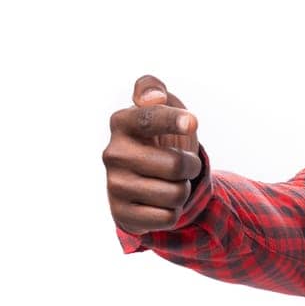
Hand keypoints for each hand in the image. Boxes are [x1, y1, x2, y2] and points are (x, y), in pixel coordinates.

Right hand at [102, 75, 202, 233]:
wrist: (146, 181)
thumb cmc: (160, 138)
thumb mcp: (161, 106)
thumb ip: (152, 88)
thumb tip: (153, 97)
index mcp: (122, 123)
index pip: (148, 118)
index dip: (172, 120)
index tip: (192, 122)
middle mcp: (112, 154)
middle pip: (176, 165)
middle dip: (190, 166)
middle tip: (181, 164)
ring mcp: (114, 185)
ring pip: (176, 194)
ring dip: (182, 190)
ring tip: (168, 182)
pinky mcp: (121, 214)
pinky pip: (168, 217)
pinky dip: (173, 212)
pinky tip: (158, 203)